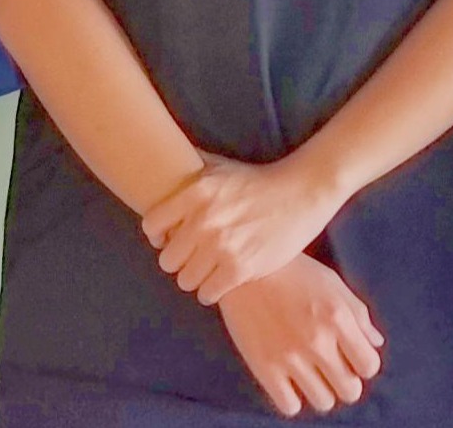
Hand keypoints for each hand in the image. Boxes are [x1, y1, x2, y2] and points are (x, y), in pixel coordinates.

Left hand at [143, 153, 345, 304]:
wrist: (301, 193)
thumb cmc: (256, 180)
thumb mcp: (218, 166)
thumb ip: (187, 166)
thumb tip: (157, 159)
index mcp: (195, 192)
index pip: (151, 225)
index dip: (158, 235)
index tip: (169, 238)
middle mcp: (204, 220)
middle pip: (167, 259)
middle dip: (179, 259)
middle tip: (193, 255)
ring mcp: (222, 246)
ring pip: (185, 280)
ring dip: (195, 277)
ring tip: (207, 268)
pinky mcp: (241, 268)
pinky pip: (208, 293)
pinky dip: (212, 290)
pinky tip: (221, 279)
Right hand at [217, 255, 384, 417]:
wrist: (243, 269)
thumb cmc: (292, 270)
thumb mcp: (332, 283)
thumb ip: (358, 314)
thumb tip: (376, 343)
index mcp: (338, 317)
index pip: (369, 365)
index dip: (363, 363)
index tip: (351, 357)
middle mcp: (317, 340)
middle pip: (350, 390)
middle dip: (346, 381)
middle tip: (332, 367)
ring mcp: (290, 356)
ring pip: (323, 402)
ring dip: (321, 390)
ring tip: (311, 374)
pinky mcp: (264, 367)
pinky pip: (290, 406)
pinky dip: (292, 398)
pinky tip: (289, 380)